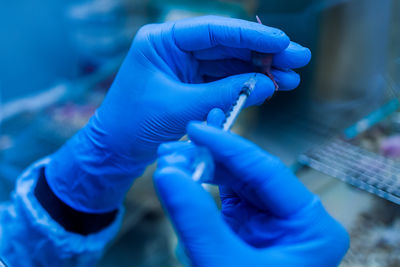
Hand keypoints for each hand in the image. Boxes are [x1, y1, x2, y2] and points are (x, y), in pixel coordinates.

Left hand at [46, 16, 310, 211]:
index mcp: (162, 41)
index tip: (282, 43)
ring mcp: (184, 66)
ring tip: (291, 78)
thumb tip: (267, 85)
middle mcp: (175, 48)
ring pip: (229, 63)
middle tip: (298, 58)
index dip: (251, 37)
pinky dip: (246, 85)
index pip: (214, 31)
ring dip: (259, 71)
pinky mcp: (191, 83)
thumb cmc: (134, 125)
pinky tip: (269, 87)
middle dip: (263, 53)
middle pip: (227, 45)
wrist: (115, 150)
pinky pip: (223, 80)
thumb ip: (225, 94)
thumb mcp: (181, 108)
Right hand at [154, 122, 348, 266]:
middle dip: (210, 158)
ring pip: (237, 183)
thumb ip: (194, 217)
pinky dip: (204, 188)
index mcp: (311, 225)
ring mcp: (274, 221)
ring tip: (172, 161)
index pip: (266, 170)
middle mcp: (296, 217)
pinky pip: (229, 198)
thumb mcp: (222, 264)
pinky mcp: (254, 227)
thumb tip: (165, 171)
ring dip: (204, 170)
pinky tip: (185, 179)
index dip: (228, 145)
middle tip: (174, 148)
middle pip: (250, 174)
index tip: (196, 129)